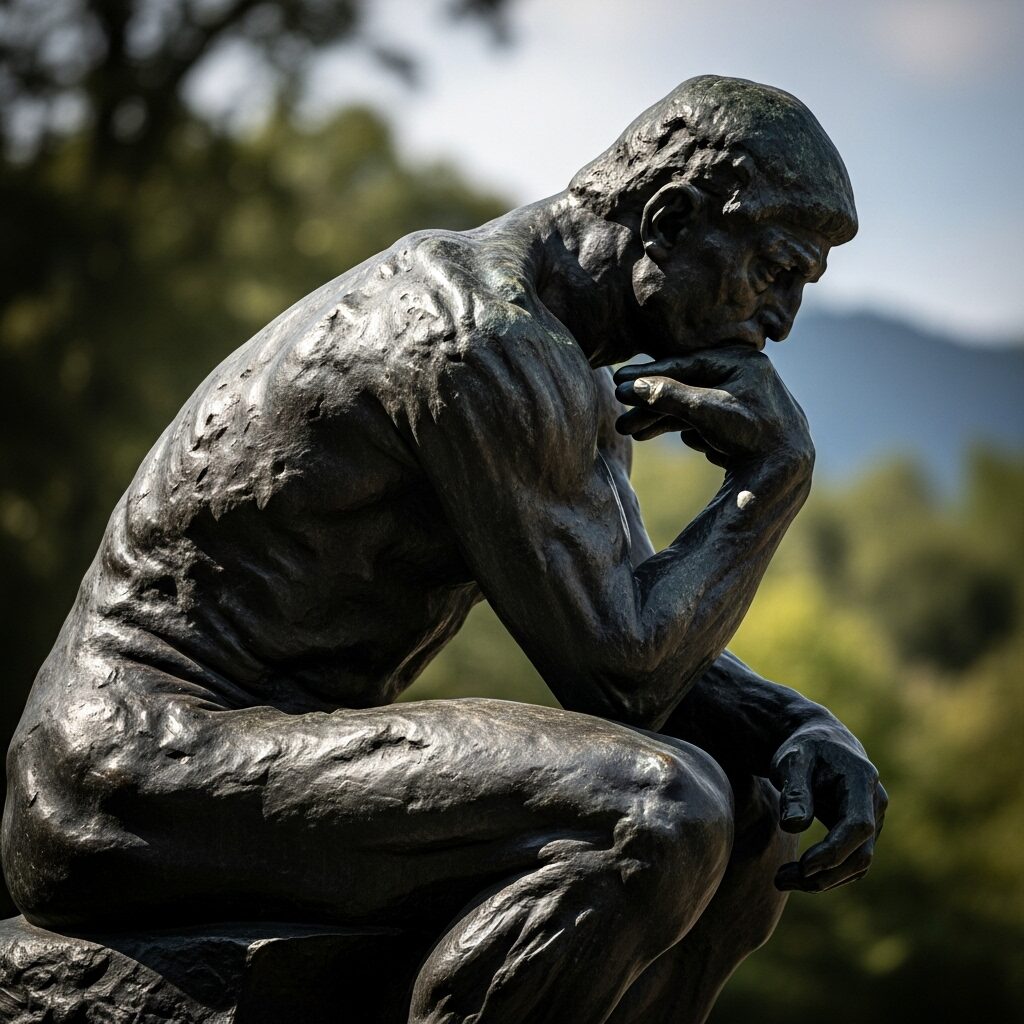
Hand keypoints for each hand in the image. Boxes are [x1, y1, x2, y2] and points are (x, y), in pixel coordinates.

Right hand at [613, 347, 812, 469]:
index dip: (648, 375)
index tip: (619, 382)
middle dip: (652, 405)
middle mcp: (746, 375)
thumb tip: (631, 387)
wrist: (785, 473)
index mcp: (741, 361)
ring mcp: (748, 400)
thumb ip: (667, 395)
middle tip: (620, 416)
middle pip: (686, 387)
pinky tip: (685, 440)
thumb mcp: (703, 411)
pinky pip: (710, 421)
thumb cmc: (749, 434)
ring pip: (695, 407)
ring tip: (633, 433)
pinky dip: (691, 429)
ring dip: (664, 420)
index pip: (684, 363)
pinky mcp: (748, 424)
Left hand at [769, 719, 887, 892]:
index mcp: (861, 779)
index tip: (803, 866)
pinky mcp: (864, 832)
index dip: (834, 850)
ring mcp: (874, 819)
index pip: (858, 825)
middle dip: (824, 873)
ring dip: (824, 879)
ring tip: (782, 879)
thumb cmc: (803, 749)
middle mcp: (875, 802)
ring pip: (858, 863)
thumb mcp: (793, 760)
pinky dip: (828, 874)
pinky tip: (798, 874)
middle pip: (861, 853)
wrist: (817, 742)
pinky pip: (852, 861)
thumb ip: (795, 790)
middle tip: (780, 879)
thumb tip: (794, 826)